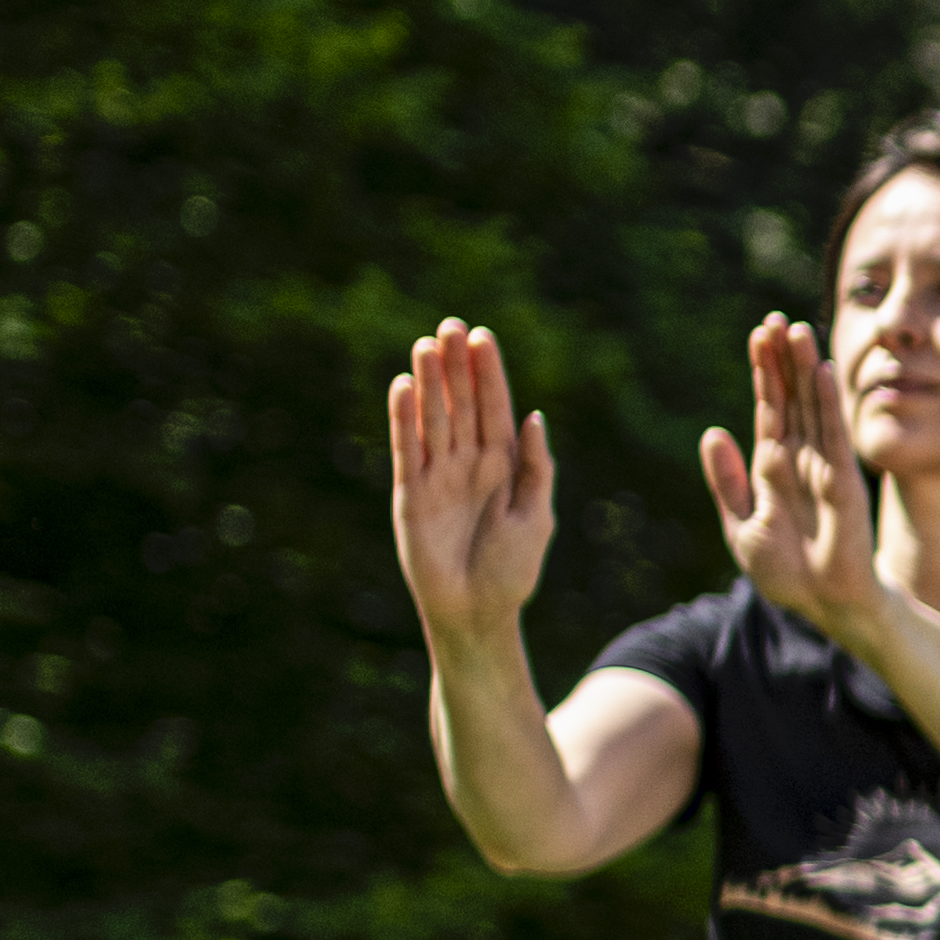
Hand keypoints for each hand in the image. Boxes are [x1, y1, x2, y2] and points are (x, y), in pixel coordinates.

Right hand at [385, 318, 561, 639]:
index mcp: (503, 466)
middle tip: (449, 326)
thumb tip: (536, 416)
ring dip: (429, 384)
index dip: (488, 374)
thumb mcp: (537, 517)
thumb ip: (536, 468)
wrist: (477, 613)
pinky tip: (403, 386)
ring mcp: (438, 477)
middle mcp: (468, 464)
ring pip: (433, 420)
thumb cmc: (512, 571)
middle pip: (461, 405)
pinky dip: (404, 420)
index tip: (482, 336)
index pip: (494, 409)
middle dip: (455, 368)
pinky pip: (408, 450)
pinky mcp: (411, 495)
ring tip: (425, 345)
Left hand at [701, 316, 879, 639]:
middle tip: (774, 320)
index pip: (769, 408)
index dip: (763, 372)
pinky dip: (827, 402)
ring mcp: (823, 465)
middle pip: (790, 398)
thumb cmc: (786, 572)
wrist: (822, 604)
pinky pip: (833, 434)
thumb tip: (712, 432)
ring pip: (811, 407)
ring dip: (805, 369)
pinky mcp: (842, 480)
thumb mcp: (741, 525)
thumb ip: (727, 480)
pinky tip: (821, 371)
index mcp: (774, 466)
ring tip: (796, 330)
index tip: (759, 335)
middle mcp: (800, 457)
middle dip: (782, 360)